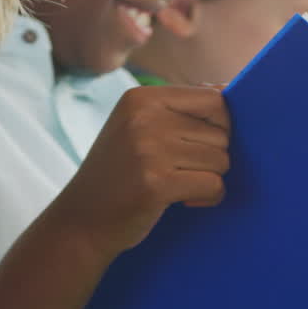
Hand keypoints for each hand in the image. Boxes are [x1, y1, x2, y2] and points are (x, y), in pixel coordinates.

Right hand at [52, 83, 229, 261]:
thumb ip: (178, 109)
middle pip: (221, 133)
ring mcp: (149, 150)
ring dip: (209, 178)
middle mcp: (144, 118)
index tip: (202, 146)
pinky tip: (186, 201)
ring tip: (181, 186)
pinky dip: (209, 197)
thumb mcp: (137, 127)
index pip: (214, 100)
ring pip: (221, 160)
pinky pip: (214, 185)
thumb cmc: (118, 174)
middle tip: (184, 172)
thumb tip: (226, 87)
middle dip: (212, 157)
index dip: (221, 126)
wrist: (80, 221)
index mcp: (141, 98)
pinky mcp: (157, 183)